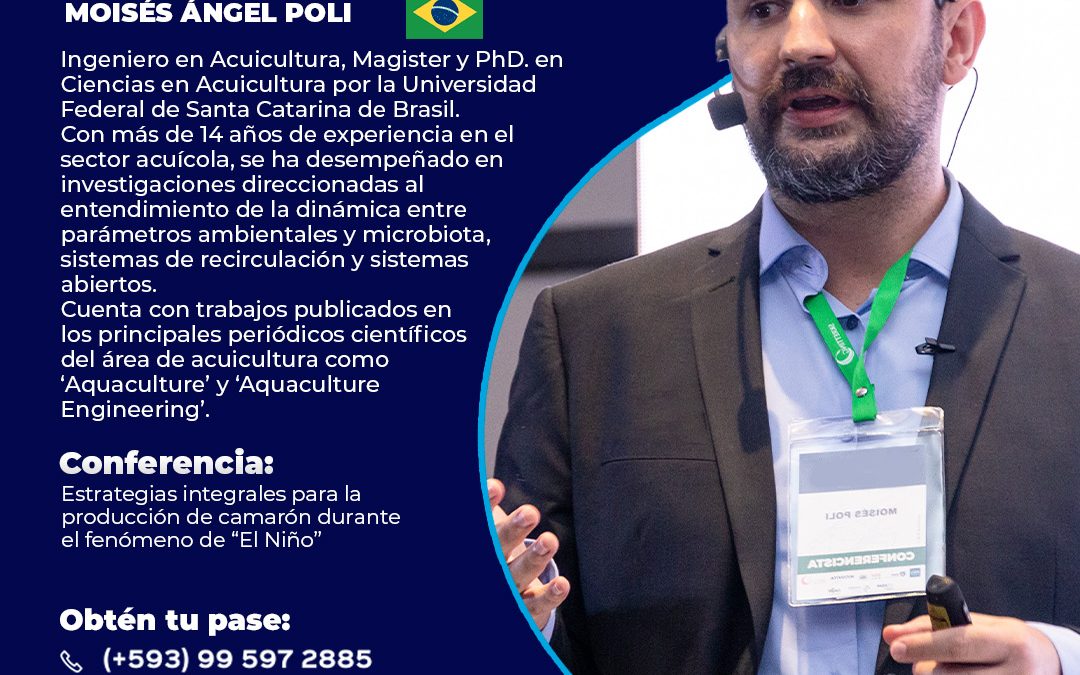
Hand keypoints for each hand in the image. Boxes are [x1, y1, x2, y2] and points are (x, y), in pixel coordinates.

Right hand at [488, 478, 569, 628]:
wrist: (499, 599)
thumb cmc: (496, 551)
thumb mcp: (491, 530)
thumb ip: (487, 506)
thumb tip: (491, 483)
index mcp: (483, 545)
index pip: (483, 526)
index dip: (487, 504)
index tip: (497, 486)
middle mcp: (491, 568)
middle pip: (498, 547)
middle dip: (513, 530)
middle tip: (530, 512)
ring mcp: (507, 589)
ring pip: (518, 575)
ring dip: (534, 559)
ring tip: (549, 541)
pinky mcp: (525, 609)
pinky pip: (536, 604)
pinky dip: (550, 596)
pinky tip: (562, 584)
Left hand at [883, 613, 1061, 673]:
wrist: (1051, 665)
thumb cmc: (1012, 643)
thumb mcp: (983, 624)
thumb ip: (935, 624)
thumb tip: (893, 634)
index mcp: (1010, 642)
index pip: (958, 644)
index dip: (923, 646)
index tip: (897, 646)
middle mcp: (1015, 672)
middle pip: (947, 674)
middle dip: (923, 664)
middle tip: (920, 656)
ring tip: (952, 666)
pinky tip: (960, 674)